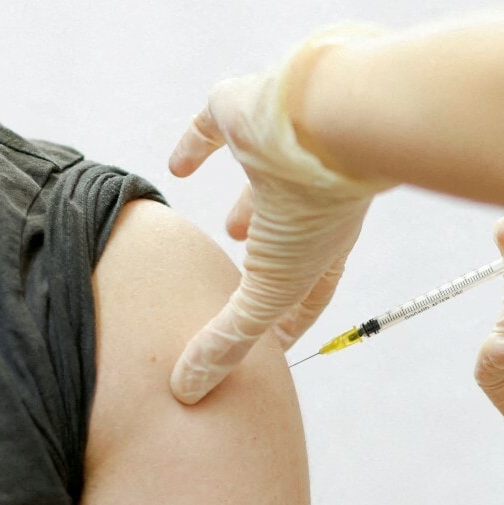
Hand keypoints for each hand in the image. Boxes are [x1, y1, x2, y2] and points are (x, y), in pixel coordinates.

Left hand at [167, 24, 391, 403]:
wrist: (325, 121)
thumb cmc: (310, 212)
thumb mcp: (268, 291)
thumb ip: (228, 340)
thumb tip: (188, 390)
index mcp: (325, 244)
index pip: (308, 294)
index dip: (288, 321)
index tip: (271, 345)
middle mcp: (309, 203)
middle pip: (289, 243)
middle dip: (270, 265)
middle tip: (248, 284)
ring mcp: (281, 159)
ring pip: (264, 190)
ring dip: (250, 211)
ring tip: (229, 230)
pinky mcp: (248, 114)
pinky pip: (217, 130)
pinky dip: (200, 148)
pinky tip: (178, 167)